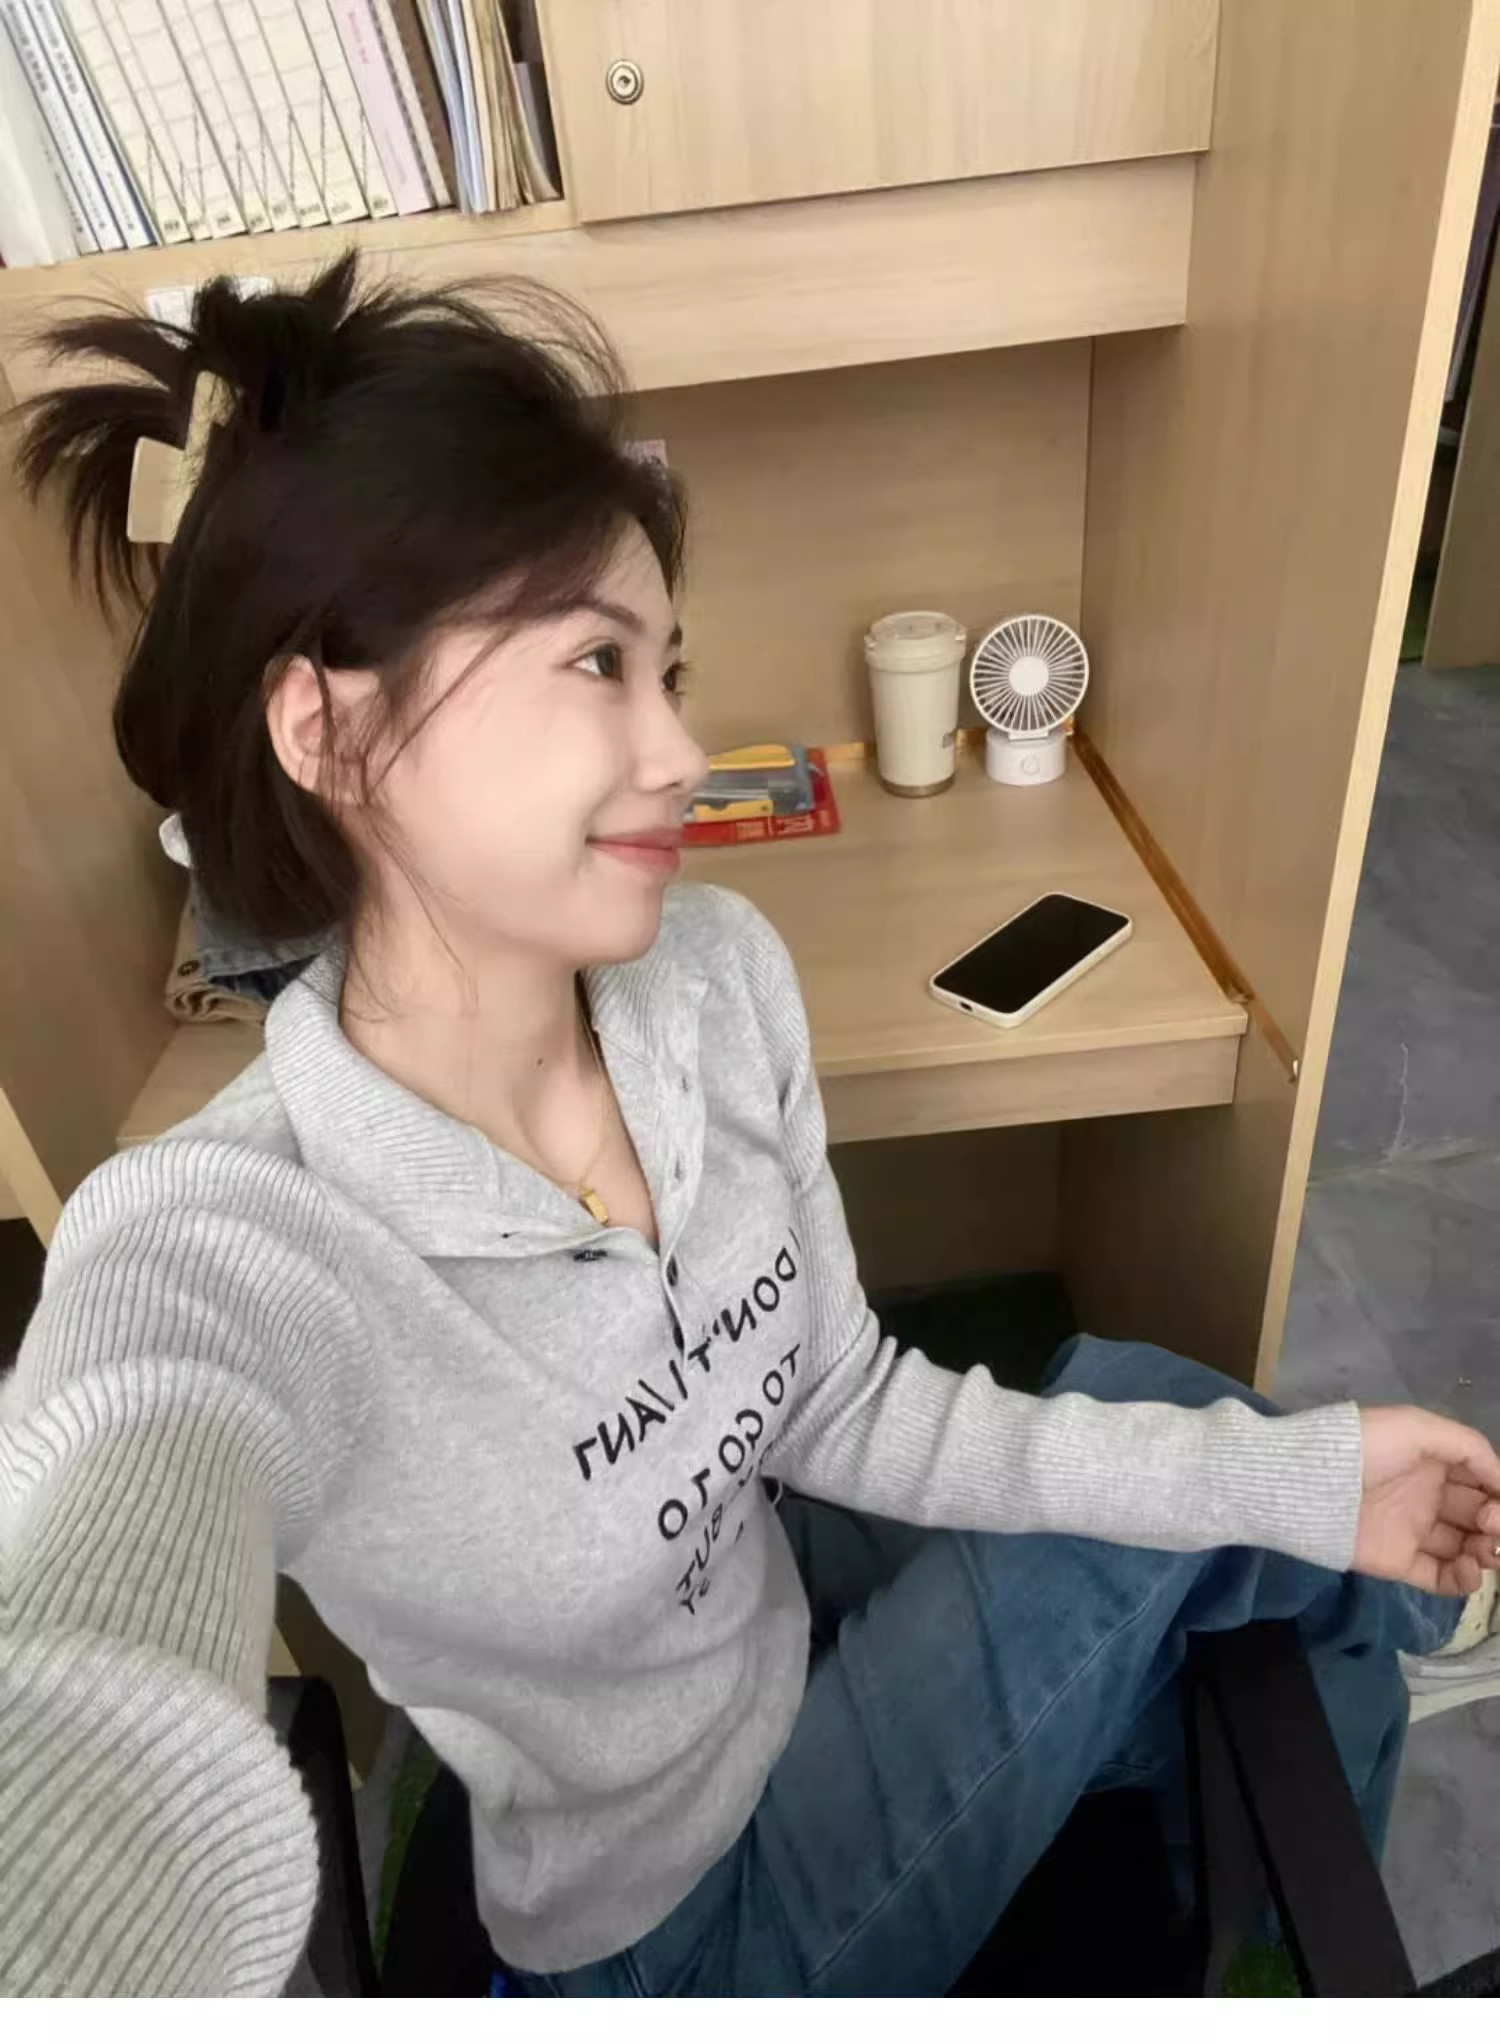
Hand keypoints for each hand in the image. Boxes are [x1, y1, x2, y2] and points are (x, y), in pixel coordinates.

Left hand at [1355, 1406, 1499, 1595]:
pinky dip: (1464, 1580)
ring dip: (1487, 1554)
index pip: (1483, 1482)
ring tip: (1483, 1551)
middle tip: (1492, 1525)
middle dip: (1498, 1524)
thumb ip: (1468, 1446)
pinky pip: (1441, 1578)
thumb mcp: (1417, 1427)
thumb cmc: (1365, 1448)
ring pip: (1467, 1550)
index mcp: (1433, 1462)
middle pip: (1481, 1517)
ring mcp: (1413, 1531)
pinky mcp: (1399, 1562)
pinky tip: (1469, 1569)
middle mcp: (1428, 1496)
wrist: (1310, 1483)